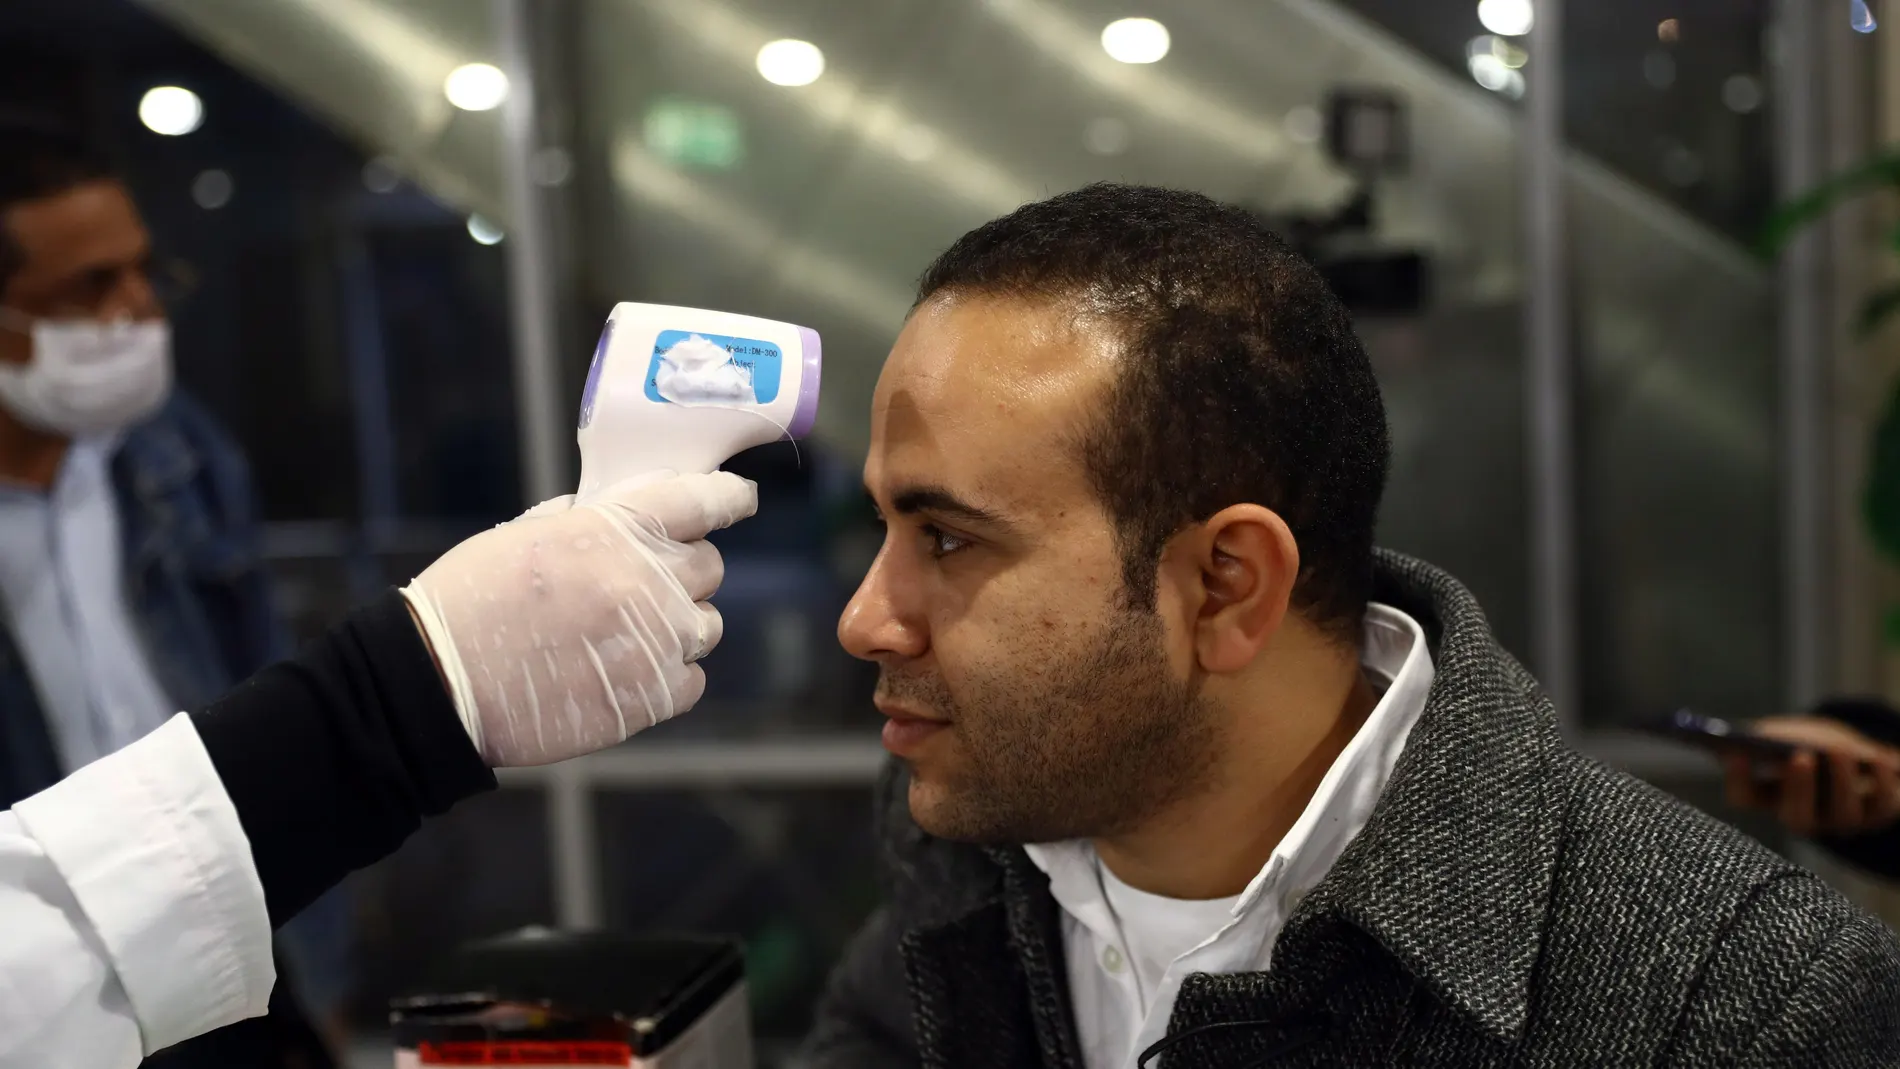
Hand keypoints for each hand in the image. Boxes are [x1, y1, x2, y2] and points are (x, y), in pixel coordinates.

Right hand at [401, 471, 756, 765]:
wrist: (439, 681)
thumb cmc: (473, 599)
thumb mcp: (530, 533)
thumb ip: (593, 521)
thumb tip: (633, 514)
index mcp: (617, 528)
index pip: (703, 500)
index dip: (728, 498)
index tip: (740, 499)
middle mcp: (648, 581)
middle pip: (709, 566)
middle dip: (683, 570)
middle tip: (644, 583)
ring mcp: (656, 642)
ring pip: (705, 625)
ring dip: (679, 624)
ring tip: (628, 634)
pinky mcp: (650, 697)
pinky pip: (692, 679)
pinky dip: (669, 675)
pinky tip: (627, 671)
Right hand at [1722, 716, 1899, 836]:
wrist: (1856, 755)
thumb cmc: (1812, 741)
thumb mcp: (1788, 733)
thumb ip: (1770, 736)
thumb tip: (1762, 738)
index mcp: (1770, 796)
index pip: (1744, 798)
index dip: (1737, 779)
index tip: (1735, 753)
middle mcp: (1804, 817)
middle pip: (1796, 818)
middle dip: (1798, 789)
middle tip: (1799, 758)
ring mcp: (1842, 821)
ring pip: (1843, 814)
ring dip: (1842, 781)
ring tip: (1838, 749)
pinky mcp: (1878, 816)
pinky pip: (1882, 806)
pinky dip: (1881, 781)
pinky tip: (1876, 758)